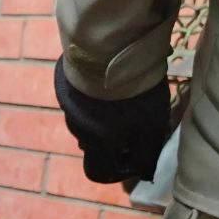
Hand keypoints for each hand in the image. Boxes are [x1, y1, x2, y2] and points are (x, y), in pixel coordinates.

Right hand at [53, 58, 169, 183]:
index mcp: (95, 144)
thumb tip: (144, 172)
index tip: (134, 158)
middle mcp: (77, 129)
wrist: (109, 45)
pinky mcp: (67, 83)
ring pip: (89, 121)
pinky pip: (84, 99)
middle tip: (135, 124)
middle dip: (114, 142)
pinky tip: (112, 81)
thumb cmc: (132, 92)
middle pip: (95, 146)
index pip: (99, 173)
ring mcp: (69, 105)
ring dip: (105, 116)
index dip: (118, 172)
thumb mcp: (150, 126)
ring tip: (125, 97)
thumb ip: (146, 153)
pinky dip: (98, 97)